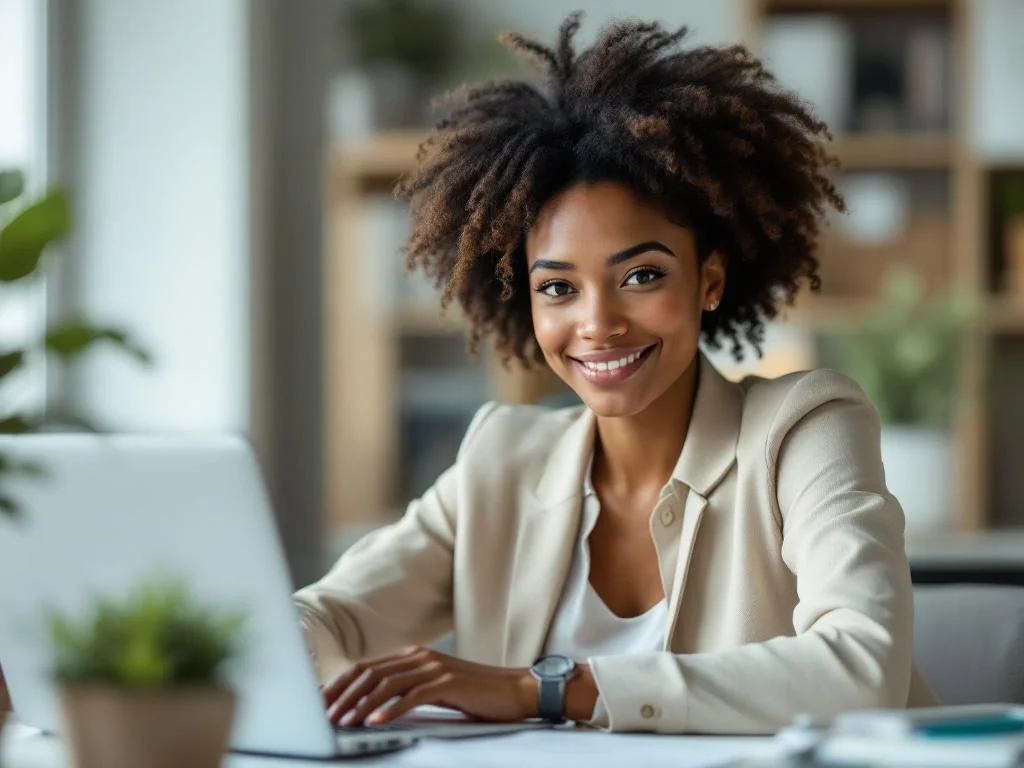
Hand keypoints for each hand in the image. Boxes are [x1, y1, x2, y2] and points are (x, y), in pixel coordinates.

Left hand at [321, 646, 537, 726]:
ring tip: (343, 722)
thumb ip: (406, 690)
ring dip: (361, 704)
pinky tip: (375, 722)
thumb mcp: (434, 688)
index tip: (321, 702)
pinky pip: (412, 696)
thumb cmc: (474, 694)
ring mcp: (434, 668)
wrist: (515, 690)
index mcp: (414, 656)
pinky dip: (390, 710)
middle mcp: (420, 656)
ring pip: (386, 683)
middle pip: (370, 672)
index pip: (367, 667)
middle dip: (342, 694)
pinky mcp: (448, 683)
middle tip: (323, 714)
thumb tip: (371, 706)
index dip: (340, 684)